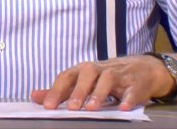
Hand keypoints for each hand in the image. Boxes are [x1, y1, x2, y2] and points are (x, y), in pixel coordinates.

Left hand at [31, 54, 173, 110]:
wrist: (141, 68)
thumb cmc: (104, 77)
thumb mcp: (81, 81)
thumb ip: (60, 91)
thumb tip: (35, 97)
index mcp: (82, 70)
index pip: (66, 77)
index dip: (56, 90)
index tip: (48, 106)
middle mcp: (98, 70)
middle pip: (86, 74)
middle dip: (78, 91)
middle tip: (71, 108)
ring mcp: (118, 75)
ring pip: (107, 79)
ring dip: (99, 93)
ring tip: (92, 108)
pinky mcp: (136, 84)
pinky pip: (132, 90)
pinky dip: (128, 98)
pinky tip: (123, 108)